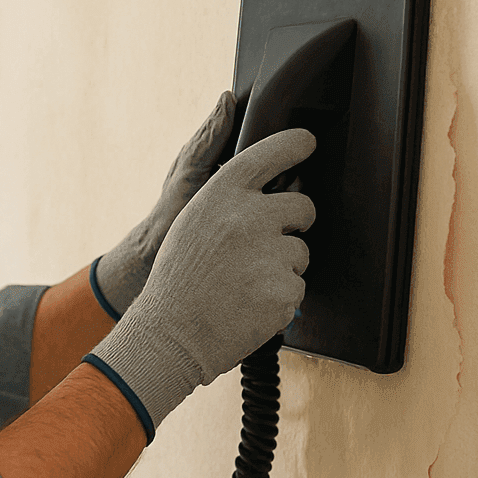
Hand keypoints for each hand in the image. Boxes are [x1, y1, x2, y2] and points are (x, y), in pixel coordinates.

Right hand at [88, 128, 316, 434]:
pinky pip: (299, 286)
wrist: (170, 335)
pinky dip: (281, 297)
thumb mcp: (192, 224)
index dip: (294, 144)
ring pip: (301, 251)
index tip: (307, 142)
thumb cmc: (178, 280)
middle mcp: (249, 216)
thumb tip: (272, 193)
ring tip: (244, 284)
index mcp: (222, 194)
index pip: (269, 154)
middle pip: (303, 206)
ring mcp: (270, 252)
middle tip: (267, 245)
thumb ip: (229, 203)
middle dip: (295, 224)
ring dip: (283, 266)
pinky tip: (251, 304)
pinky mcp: (285, 288)